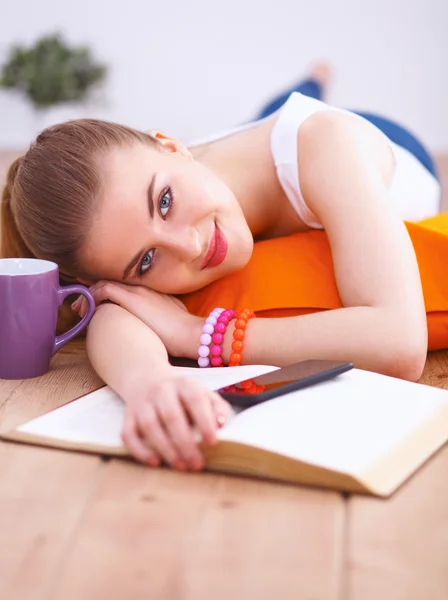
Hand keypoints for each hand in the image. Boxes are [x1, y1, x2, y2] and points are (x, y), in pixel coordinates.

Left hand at [72, 281, 200, 356]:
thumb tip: (148, 327)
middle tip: (80, 305)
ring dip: (88, 296)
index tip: (92, 299)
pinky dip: (91, 297)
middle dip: (92, 292)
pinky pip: (103, 290)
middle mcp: (142, 287)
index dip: (104, 290)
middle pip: (110, 281)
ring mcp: (137, 290)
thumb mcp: (170, 320)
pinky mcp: (132, 298)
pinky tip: (85, 309)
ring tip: (79, 310)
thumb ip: (157, 318)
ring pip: (104, 284)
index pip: (122, 284)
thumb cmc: (184, 333)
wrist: (192, 333)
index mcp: (151, 291)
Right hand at [122, 374, 232, 470]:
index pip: (195, 399)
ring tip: (181, 466)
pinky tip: (155, 462)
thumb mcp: (204, 394)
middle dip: (185, 443)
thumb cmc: (183, 394)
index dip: (204, 421)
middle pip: (171, 416)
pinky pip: (129, 434)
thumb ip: (218, 408)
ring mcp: (142, 403)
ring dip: (165, 449)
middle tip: (197, 464)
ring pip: (150, 426)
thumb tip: (222, 424)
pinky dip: (140, 450)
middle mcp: (161, 390)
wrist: (147, 379)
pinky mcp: (128, 415)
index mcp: (184, 384)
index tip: (213, 443)